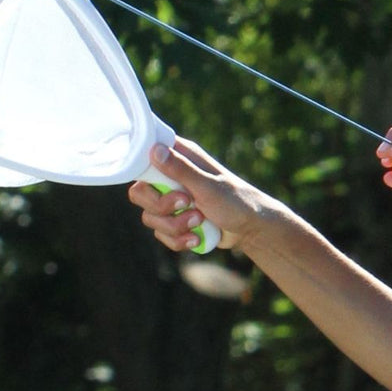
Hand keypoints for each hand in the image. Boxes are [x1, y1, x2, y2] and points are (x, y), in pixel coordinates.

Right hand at [128, 137, 277, 252]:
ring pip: (150, 218)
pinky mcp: (176, 222)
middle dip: (161, 207)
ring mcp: (172, 202)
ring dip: (175, 226)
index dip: (144, 173)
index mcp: (179, 158)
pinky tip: (197, 238)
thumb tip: (154, 150)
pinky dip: (178, 240)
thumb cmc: (235, 202)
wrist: (251, 229)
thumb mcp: (208, 186)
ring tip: (200, 222)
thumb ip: (181, 169)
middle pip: (140, 194)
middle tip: (187, 204)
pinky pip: (161, 235)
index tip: (163, 184)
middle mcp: (171, 178)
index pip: (142, 158)